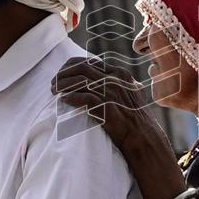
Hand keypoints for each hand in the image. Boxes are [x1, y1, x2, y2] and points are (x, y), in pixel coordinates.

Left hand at [53, 57, 186, 198]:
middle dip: (64, 74)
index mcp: (120, 73)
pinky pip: (83, 97)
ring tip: (54, 91)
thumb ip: (114, 84)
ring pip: (80, 80)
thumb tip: (94, 80)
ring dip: (63, 84)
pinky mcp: (107, 106)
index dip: (72, 66)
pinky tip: (63, 100)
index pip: (89, 62)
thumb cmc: (134, 119)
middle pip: (82, 67)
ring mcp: (112, 92)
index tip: (63, 74)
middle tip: (53, 83)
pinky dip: (70, 97)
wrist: (144, 137)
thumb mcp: (128, 94)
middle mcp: (116, 79)